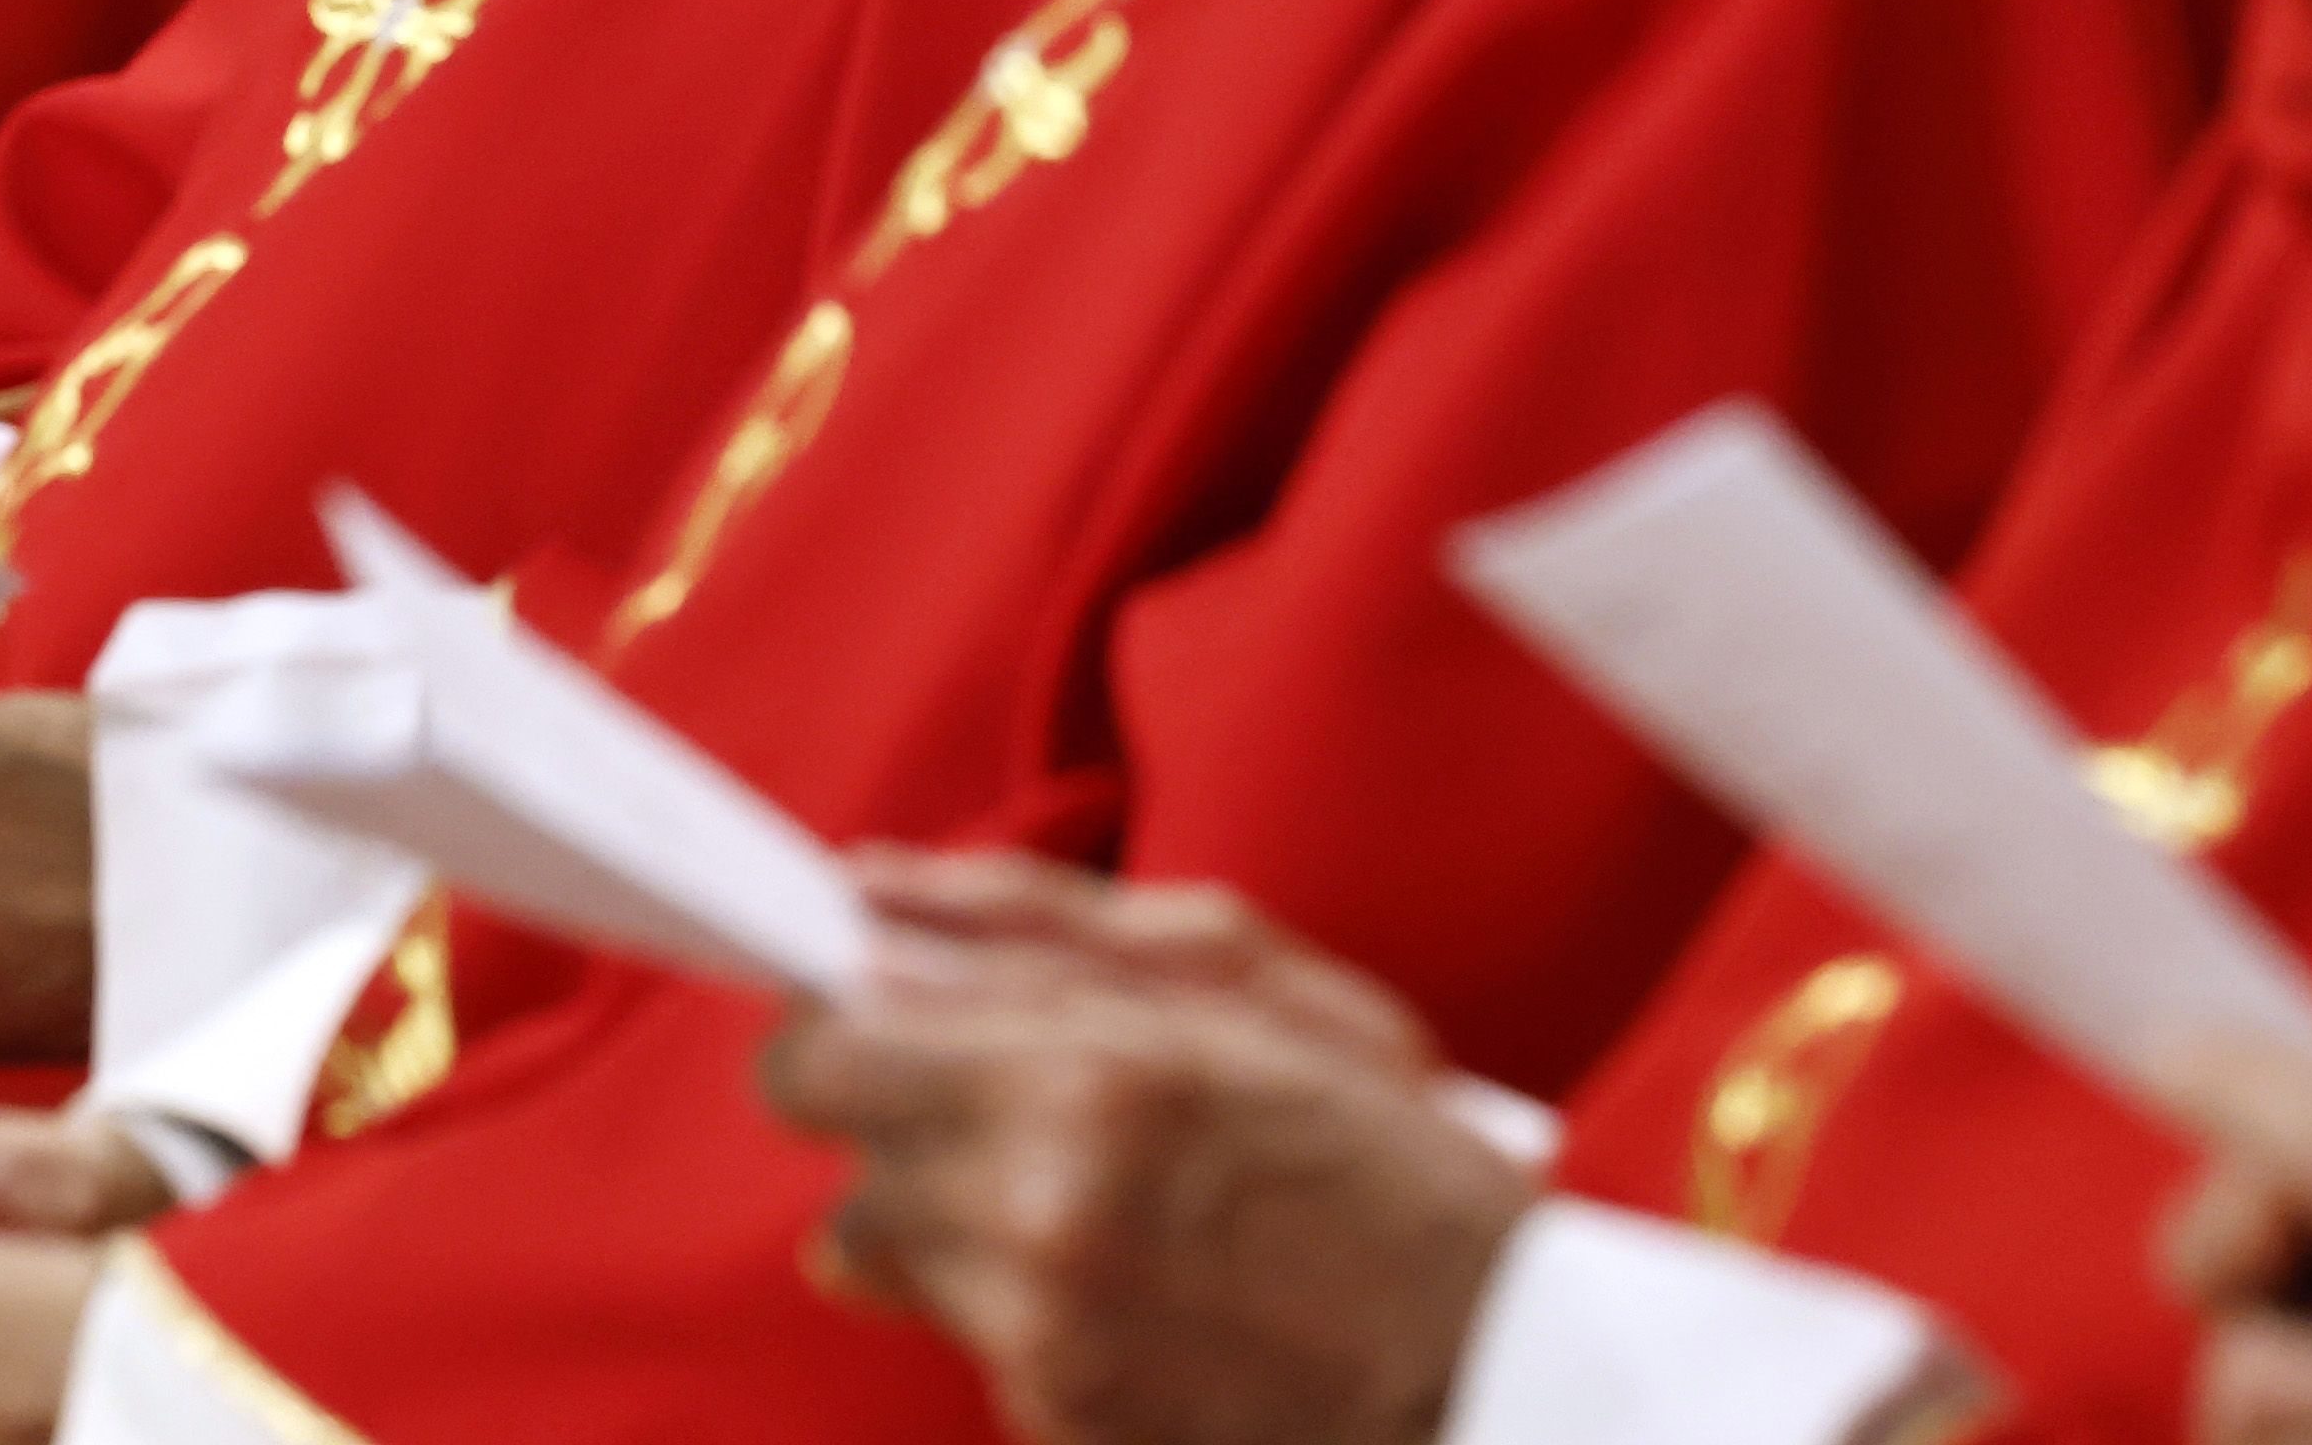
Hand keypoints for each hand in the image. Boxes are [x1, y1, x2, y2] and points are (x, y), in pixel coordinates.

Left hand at [765, 860, 1527, 1444]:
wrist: (1492, 1368)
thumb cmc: (1387, 1160)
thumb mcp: (1252, 992)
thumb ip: (1039, 934)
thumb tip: (873, 917)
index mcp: (1087, 1081)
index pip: (819, 1064)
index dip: (834, 1034)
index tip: (874, 1023)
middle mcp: (1039, 1221)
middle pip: (848, 1173)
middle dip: (915, 1128)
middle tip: (1019, 1110)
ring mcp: (1043, 1343)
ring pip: (897, 1263)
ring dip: (965, 1218)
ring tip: (1102, 1202)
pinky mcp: (1058, 1425)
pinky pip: (974, 1339)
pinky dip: (1026, 1302)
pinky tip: (1139, 1285)